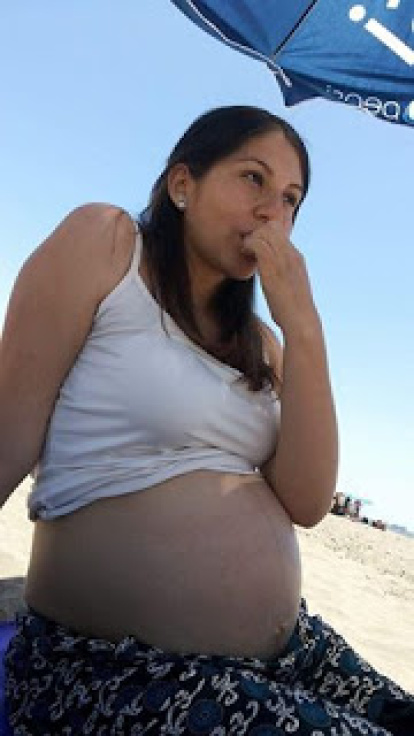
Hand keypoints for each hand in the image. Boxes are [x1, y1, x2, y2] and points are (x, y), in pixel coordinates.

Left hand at [241, 221, 317, 335]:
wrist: (301, 321)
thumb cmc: (294, 311)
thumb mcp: (292, 288)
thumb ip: (284, 277)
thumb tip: (274, 279)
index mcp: (297, 258)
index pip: (281, 232)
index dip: (265, 234)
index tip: (256, 246)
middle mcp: (291, 255)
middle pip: (272, 226)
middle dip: (257, 232)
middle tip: (248, 246)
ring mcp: (283, 260)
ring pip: (264, 231)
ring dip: (251, 238)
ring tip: (246, 250)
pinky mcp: (273, 268)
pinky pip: (258, 244)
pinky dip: (248, 245)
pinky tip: (245, 255)